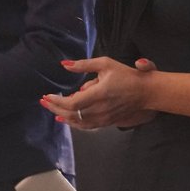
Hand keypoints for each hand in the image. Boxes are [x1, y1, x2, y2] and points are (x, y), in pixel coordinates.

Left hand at [40, 57, 156, 128]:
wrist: (146, 92)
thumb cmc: (127, 75)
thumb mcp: (105, 64)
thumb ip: (84, 65)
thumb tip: (64, 65)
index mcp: (98, 94)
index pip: (72, 102)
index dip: (57, 101)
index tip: (47, 96)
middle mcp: (99, 109)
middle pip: (71, 114)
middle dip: (55, 108)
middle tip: (44, 102)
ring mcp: (103, 118)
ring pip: (77, 122)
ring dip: (62, 116)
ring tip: (52, 110)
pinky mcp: (106, 122)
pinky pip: (86, 126)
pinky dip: (74, 123)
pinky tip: (67, 119)